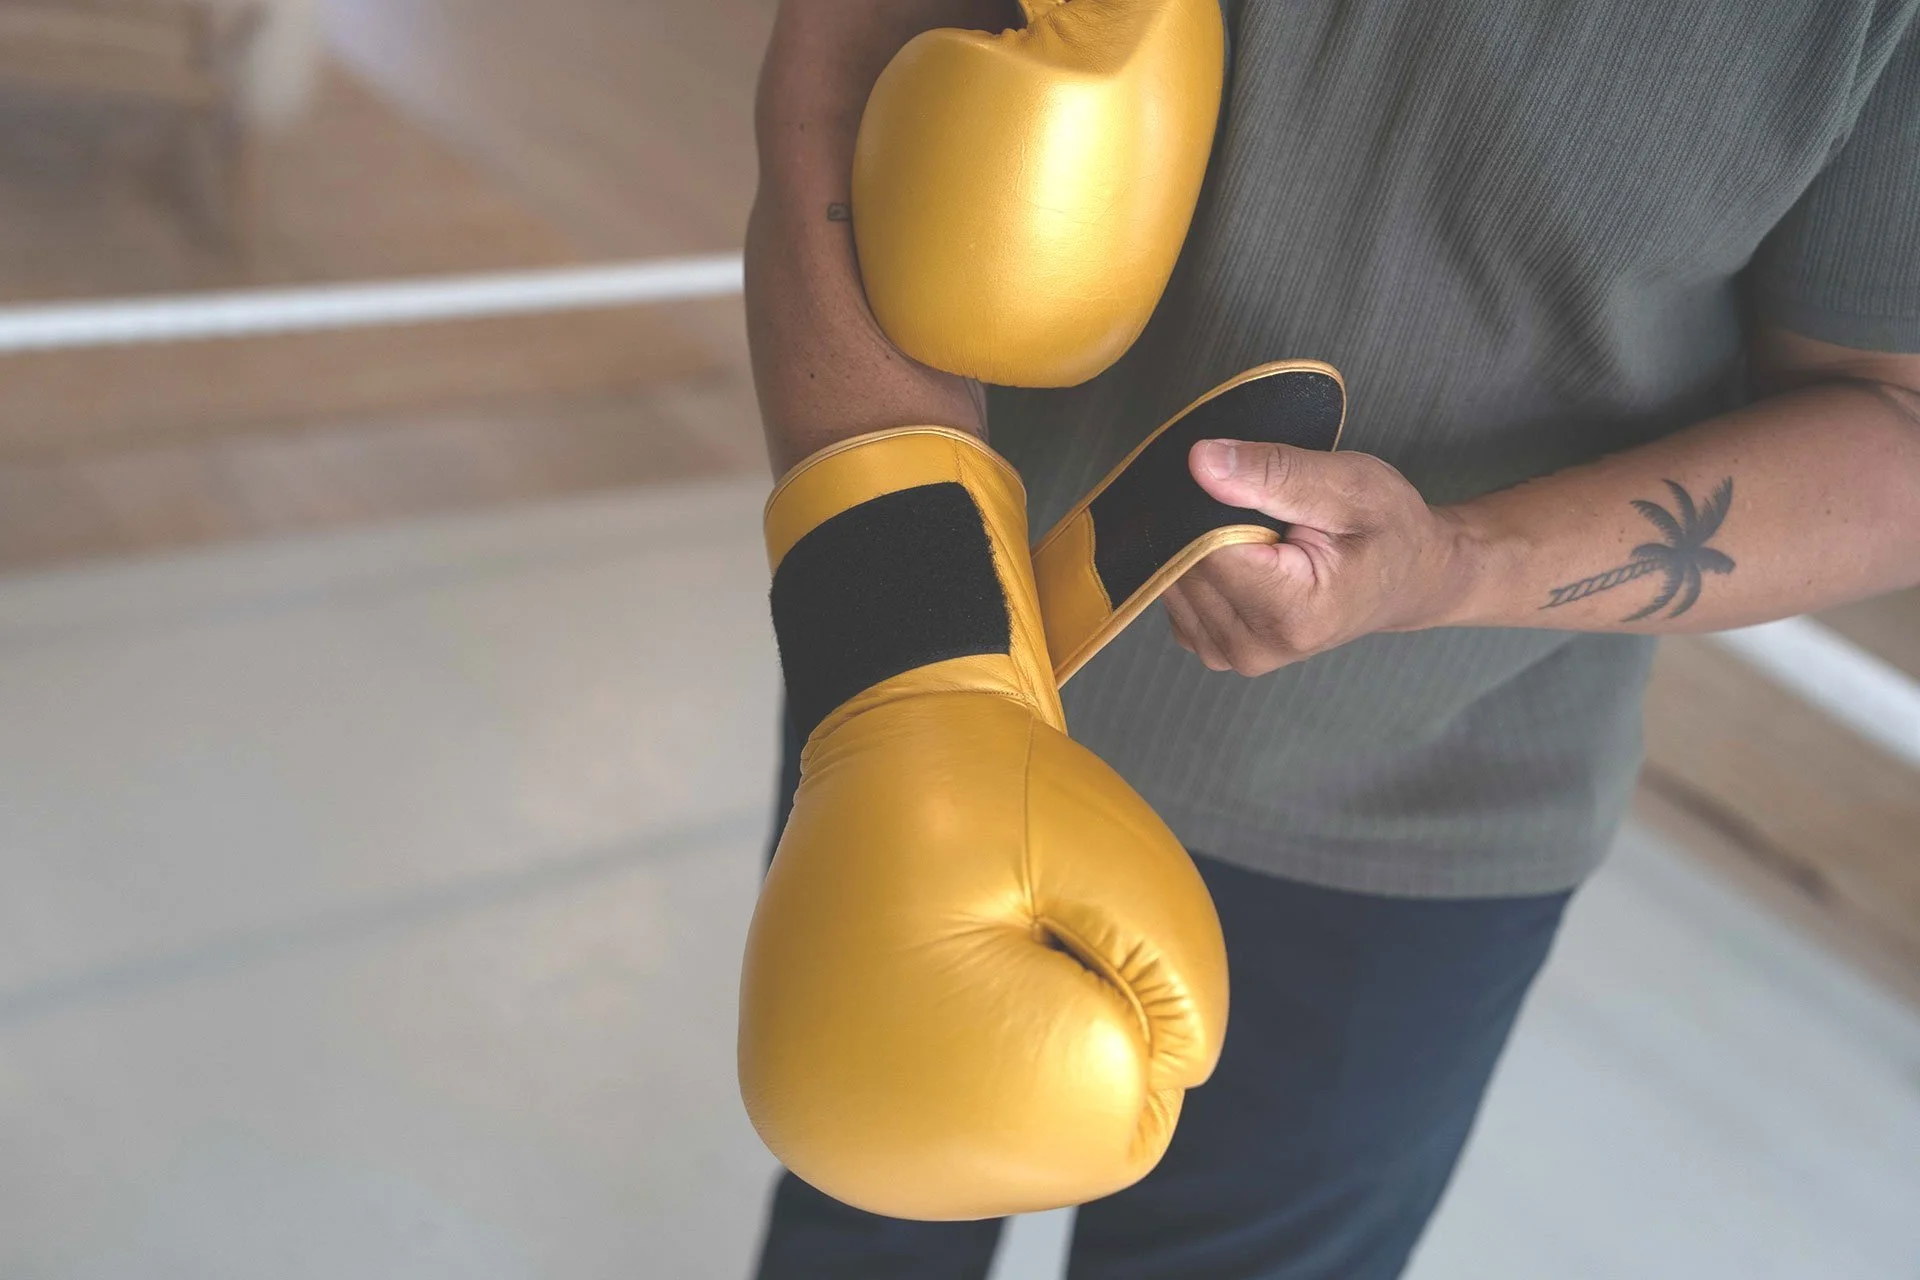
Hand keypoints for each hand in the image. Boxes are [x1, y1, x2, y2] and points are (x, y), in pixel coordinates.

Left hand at [1161, 440, 1477, 675]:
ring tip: (1259, 531)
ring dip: (1199, 541)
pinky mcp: (1211, 646)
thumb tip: (1200, 462)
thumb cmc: (1389, 531)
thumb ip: (1273, 473)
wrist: (1408, 579)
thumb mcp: (1348, 484)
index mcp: (1291, 612)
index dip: (1214, 500)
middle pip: (1182, 561)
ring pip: (1171, 574)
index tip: (1250, 482)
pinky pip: (1176, 591)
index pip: (1203, 545)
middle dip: (1205, 520)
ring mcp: (1227, 653)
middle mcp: (1252, 646)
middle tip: (1263, 505)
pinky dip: (1197, 562)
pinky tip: (1241, 553)